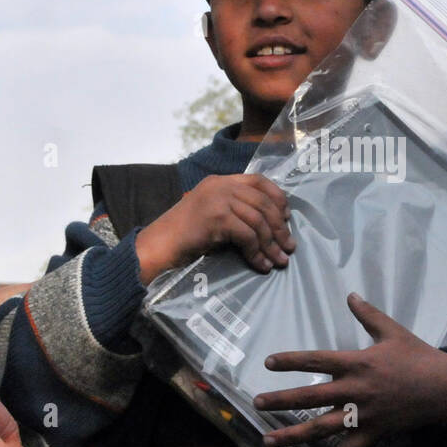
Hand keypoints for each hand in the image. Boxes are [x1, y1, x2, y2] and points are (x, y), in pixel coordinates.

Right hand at [135, 173, 294, 283]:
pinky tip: (260, 266)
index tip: (287, 216)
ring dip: (272, 244)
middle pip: (263, 202)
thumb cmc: (184, 235)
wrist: (158, 246)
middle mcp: (221, 186)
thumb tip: (271, 224)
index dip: (278, 197)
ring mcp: (217, 200)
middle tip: (289, 246)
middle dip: (280, 227)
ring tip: (279, 261)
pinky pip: (247, 236)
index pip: (259, 180)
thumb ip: (235, 209)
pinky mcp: (216, 218)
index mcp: (221, 181)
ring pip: (258, 220)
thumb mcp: (211, 213)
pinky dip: (257, 253)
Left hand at [255, 293, 446, 446]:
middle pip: (311, 397)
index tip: (268, 362)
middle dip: (281, 401)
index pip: (317, 360)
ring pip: (321, 429)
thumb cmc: (418, 357)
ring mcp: (363, 416)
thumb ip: (368, 314)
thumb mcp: (393, 331)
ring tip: (268, 442)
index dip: (291, 361)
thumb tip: (350, 295)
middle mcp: (355, 390)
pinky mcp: (374, 434)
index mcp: (357, 363)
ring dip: (293, 436)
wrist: (446, 388)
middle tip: (257, 403)